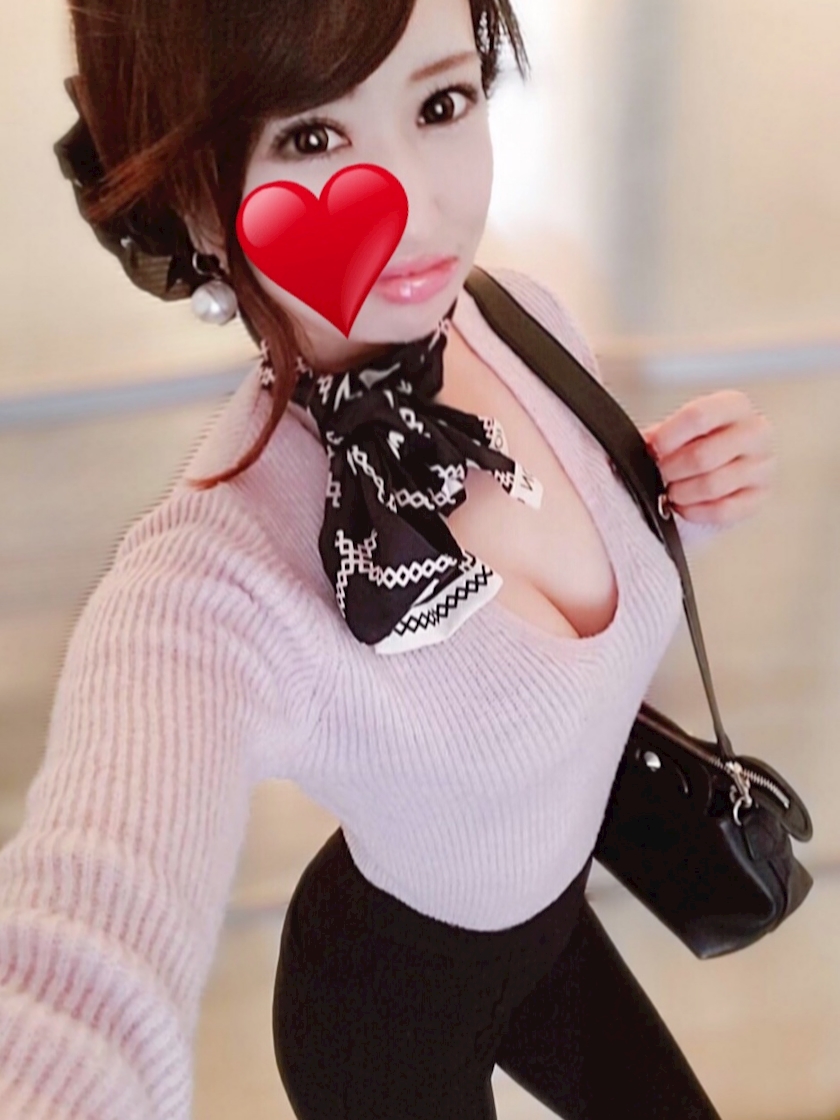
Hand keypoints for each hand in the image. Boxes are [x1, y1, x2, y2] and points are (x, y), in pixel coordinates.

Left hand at [640, 390, 776, 525]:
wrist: (711, 469)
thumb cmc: (691, 445)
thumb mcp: (675, 432)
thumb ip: (659, 437)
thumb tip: (640, 447)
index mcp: (733, 405)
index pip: (699, 415)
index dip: (669, 436)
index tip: (652, 449)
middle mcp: (756, 432)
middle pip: (703, 455)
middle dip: (671, 470)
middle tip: (659, 476)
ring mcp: (763, 466)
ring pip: (713, 485)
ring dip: (681, 493)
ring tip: (669, 492)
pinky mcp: (759, 498)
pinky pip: (723, 511)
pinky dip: (695, 512)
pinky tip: (683, 508)